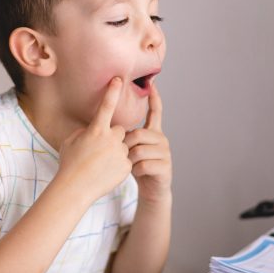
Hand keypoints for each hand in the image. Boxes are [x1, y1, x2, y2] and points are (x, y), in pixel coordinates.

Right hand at [57, 77, 131, 202]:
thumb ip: (85, 131)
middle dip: (111, 137)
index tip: (118, 78)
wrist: (76, 188)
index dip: (112, 91)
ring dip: (115, 151)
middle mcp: (111, 138)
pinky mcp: (126, 165)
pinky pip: (125, 160)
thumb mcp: (71, 141)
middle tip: (99, 151)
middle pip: (118, 130)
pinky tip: (106, 172)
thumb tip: (93, 129)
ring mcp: (120, 152)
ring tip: (101, 164)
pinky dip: (118, 164)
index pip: (106, 106)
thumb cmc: (69, 163)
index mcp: (96, 130)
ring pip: (123, 145)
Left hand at [124, 82, 171, 204]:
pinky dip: (134, 170)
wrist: (152, 189)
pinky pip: (143, 164)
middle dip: (125, 145)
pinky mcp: (165, 167)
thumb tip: (108, 120)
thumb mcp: (131, 147)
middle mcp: (162, 139)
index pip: (156, 111)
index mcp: (154, 132)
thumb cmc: (137, 165)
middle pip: (138, 133)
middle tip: (121, 155)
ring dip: (128, 159)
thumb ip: (126, 134)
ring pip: (139, 150)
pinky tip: (136, 173)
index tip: (152, 83)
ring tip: (128, 165)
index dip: (154, 98)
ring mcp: (165, 152)